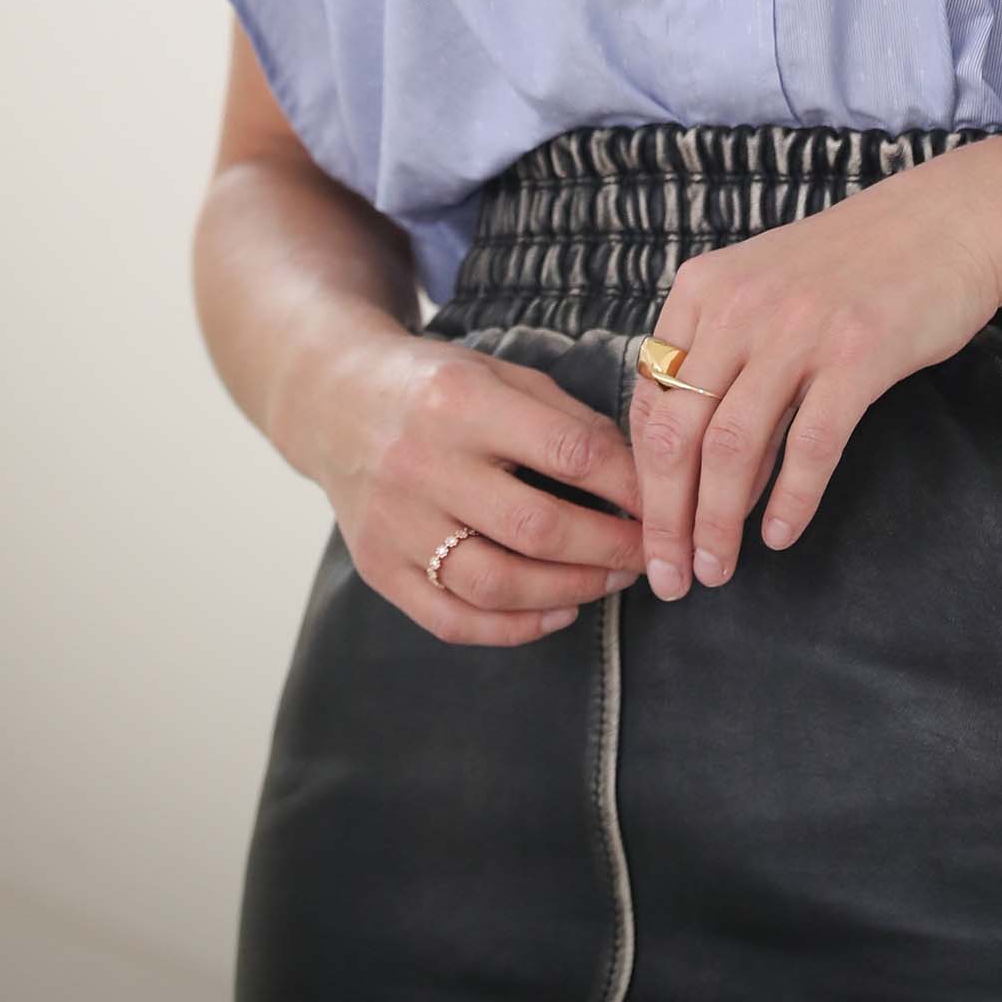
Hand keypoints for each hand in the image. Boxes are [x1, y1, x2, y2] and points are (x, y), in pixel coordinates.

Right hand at [279, 327, 650, 646]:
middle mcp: (422, 463)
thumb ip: (564, 419)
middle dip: (610, 547)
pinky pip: (453, 620)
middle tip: (650, 552)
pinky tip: (557, 612)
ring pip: (496, 583)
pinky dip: (514, 628)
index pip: (567, 451)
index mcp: (461, 401)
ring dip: (571, 590)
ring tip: (613, 580)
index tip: (667, 500)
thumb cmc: (437, 386)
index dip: (629, 484)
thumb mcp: (499, 373)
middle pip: (536, 527)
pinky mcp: (377, 567)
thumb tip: (640, 475)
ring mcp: (395, 522)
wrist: (335, 401)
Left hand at [628, 151, 1001, 599]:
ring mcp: (798, 328)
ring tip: (718, 570)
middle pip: (677, 432)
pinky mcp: (857, 352)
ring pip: (732, 446)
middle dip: (667, 518)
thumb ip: (720, 355)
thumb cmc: (850, 267)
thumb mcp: (763, 289)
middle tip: (671, 578)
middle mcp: (739, 305)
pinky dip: (791, 499)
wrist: (944, 222)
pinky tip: (780, 535)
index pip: (650, 400)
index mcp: (703, 289)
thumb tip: (687, 461)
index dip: (643, 479)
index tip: (650, 533)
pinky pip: (810, 444)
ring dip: (718, 522)